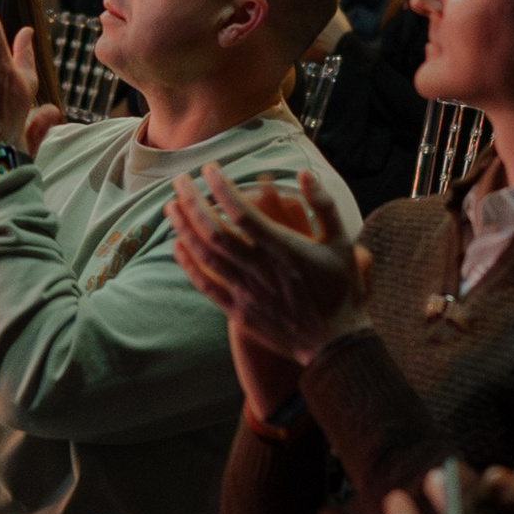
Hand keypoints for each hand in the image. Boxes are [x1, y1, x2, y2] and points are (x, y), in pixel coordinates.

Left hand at [169, 169, 365, 368]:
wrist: (334, 344)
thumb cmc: (340, 291)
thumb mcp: (343, 244)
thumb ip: (324, 207)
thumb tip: (303, 174)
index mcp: (284, 250)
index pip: (242, 214)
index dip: (221, 189)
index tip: (209, 169)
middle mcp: (260, 270)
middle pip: (214, 232)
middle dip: (193, 202)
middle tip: (179, 180)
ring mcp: (246, 293)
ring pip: (205, 256)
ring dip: (184, 228)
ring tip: (170, 206)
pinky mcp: (238, 312)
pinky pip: (206, 285)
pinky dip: (188, 264)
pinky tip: (177, 246)